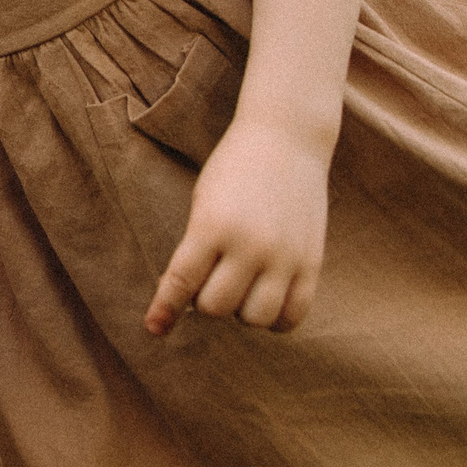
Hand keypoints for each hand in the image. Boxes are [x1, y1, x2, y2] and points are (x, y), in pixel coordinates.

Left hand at [144, 121, 329, 334]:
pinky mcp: (312, 261)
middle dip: (206, 302)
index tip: (155, 328)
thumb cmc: (235, 168)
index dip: (165, 309)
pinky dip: (275, 320)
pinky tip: (266, 302)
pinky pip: (292, 315)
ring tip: (241, 288)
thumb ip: (197, 249)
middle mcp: (250, 244)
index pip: (182, 282)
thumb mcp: (205, 201)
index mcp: (213, 225)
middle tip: (210, 282)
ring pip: (255, 318)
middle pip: (217, 307)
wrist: (286, 138)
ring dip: (241, 311)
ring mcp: (284, 255)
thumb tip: (188, 302)